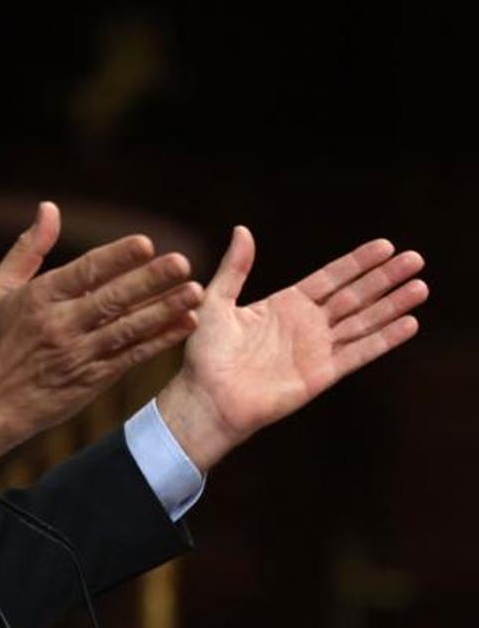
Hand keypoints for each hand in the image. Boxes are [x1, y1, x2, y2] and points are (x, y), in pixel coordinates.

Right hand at [0, 202, 203, 476]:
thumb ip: (29, 248)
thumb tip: (49, 207)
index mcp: (40, 298)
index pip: (84, 273)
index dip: (116, 258)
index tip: (146, 243)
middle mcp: (60, 325)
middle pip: (112, 299)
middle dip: (150, 281)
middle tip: (182, 263)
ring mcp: (79, 354)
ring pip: (128, 328)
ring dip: (164, 310)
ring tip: (195, 292)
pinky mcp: (93, 379)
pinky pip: (132, 356)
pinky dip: (160, 341)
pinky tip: (185, 324)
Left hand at [157, 226, 428, 471]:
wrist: (208, 397)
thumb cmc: (206, 353)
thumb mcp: (218, 301)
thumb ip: (235, 267)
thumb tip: (242, 229)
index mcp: (285, 304)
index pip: (331, 278)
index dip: (358, 263)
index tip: (385, 245)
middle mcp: (306, 324)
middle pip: (355, 296)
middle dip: (384, 278)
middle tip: (415, 259)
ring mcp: (317, 349)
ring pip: (363, 321)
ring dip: (392, 304)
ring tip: (420, 286)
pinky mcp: (323, 374)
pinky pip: (359, 352)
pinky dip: (385, 338)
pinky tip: (409, 323)